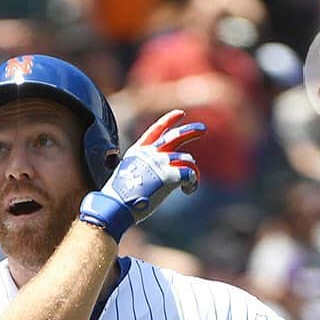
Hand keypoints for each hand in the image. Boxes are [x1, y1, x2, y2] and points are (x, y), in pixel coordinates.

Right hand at [78, 110, 205, 241]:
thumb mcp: (125, 176)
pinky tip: (188, 190)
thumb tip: (149, 180)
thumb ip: (139, 170)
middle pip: (176, 136)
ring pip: (187, 159)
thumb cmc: (119, 199)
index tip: (180, 113)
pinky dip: (193, 183)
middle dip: (191, 130)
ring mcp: (161, 163)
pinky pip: (191, 175)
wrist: (116, 206)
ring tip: (189, 184)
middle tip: (203, 130)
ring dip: (192, 171)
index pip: (156, 130)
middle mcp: (151, 154)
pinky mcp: (170, 176)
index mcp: (138, 152)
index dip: (169, 120)